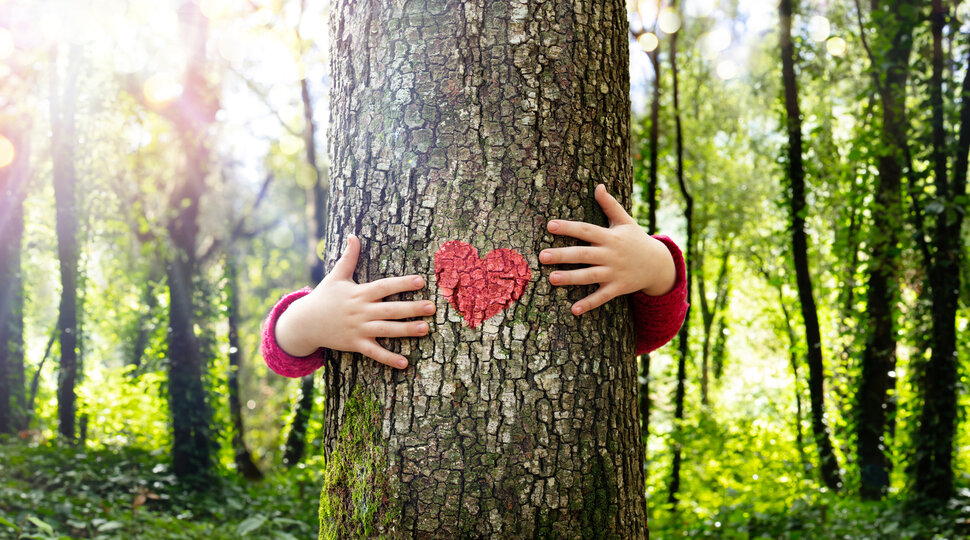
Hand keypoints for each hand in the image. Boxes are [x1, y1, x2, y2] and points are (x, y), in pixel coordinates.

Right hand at [274, 235, 434, 368]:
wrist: (304, 323)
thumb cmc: (323, 297)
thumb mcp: (336, 276)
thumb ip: (348, 257)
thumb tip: (353, 235)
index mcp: (359, 293)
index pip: (384, 287)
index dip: (402, 283)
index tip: (420, 280)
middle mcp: (361, 311)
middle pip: (390, 309)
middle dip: (412, 308)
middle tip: (432, 307)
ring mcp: (358, 329)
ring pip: (386, 330)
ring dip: (406, 330)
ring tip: (425, 328)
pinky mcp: (355, 344)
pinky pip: (374, 352)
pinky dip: (388, 359)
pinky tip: (405, 363)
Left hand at [539, 184, 676, 315]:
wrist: (658, 264)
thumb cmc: (636, 240)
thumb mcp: (625, 221)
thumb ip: (610, 205)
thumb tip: (598, 185)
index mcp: (610, 236)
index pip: (586, 230)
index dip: (569, 227)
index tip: (550, 225)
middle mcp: (611, 254)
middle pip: (583, 254)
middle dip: (562, 255)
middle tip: (542, 256)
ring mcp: (615, 272)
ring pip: (590, 276)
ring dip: (571, 278)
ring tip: (551, 279)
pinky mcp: (618, 288)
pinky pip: (602, 297)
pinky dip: (589, 303)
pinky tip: (573, 310)